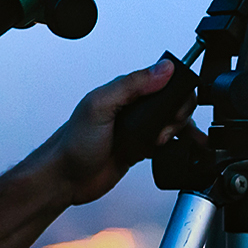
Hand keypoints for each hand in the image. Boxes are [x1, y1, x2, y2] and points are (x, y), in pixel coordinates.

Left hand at [31, 57, 201, 204]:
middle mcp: (132, 108)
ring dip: (182, 131)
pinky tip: (180, 150)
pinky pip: (167, 143)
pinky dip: (178, 145)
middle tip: (162, 130)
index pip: (162, 79)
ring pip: (173, 123)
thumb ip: (130, 85)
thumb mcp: (100, 106)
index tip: (172, 108)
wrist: (66, 179)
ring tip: (165, 142)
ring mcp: (137, 129)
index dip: (176, 90)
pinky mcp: (140, 148)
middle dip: (179, 115)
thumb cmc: (73, 143)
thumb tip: (163, 69)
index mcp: (123, 91)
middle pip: (174, 102)